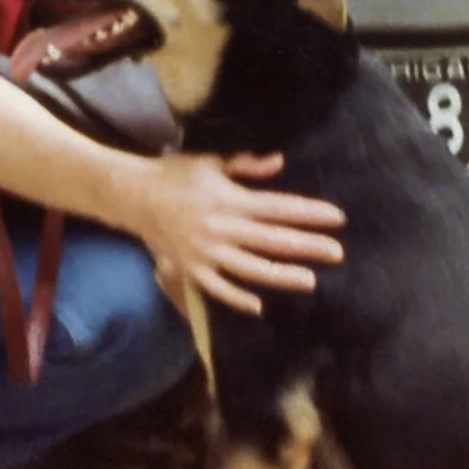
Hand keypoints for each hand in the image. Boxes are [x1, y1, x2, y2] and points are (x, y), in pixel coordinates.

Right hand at [132, 152, 343, 316]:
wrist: (131, 195)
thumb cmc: (174, 174)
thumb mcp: (211, 162)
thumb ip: (246, 166)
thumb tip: (280, 163)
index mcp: (229, 199)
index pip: (278, 208)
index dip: (309, 213)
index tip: (337, 218)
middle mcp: (221, 227)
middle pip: (273, 240)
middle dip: (308, 246)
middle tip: (338, 252)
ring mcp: (205, 252)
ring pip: (250, 268)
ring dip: (282, 275)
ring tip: (310, 281)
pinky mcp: (190, 268)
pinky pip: (217, 288)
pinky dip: (236, 298)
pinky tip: (259, 306)